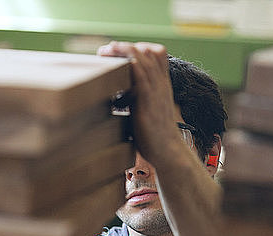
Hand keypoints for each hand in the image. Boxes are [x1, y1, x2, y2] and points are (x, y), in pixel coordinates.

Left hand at [97, 41, 180, 164]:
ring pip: (144, 58)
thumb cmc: (155, 138)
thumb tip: (121, 101)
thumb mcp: (147, 113)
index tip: (118, 53)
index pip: (157, 55)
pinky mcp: (148, 101)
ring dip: (123, 50)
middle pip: (149, 51)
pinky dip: (130, 65)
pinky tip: (116, 63)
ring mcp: (156, 91)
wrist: (168, 152)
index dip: (138, 48)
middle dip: (125, 46)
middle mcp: (161, 85)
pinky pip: (141, 75)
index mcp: (161, 86)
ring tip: (105, 51)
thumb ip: (137, 102)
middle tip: (106, 50)